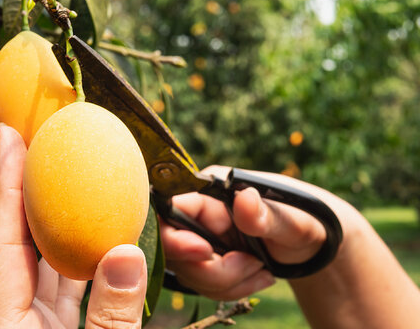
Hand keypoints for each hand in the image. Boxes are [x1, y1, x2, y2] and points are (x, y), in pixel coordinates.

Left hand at [0, 124, 146, 327]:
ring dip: (26, 204)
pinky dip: (60, 240)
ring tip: (28, 164)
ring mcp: (28, 320)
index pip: (3, 242)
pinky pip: (51, 272)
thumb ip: (112, 316)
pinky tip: (72, 219)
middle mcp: (10, 316)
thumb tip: (127, 253)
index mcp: (9, 327)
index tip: (10, 137)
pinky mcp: (49, 327)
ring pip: (23, 252)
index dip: (6, 184)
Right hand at [161, 165, 345, 299]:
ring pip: (188, 272)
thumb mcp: (293, 220)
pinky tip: (257, 277)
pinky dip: (230, 290)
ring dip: (227, 283)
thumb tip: (244, 198)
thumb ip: (266, 214)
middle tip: (253, 265)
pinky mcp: (204, 258)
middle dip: (213, 270)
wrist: (308, 243)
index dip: (178, 238)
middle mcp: (198, 212)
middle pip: (174, 249)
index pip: (172, 210)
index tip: (208, 253)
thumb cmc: (304, 220)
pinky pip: (201, 284)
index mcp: (212, 190)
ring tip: (261, 270)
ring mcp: (199, 236)